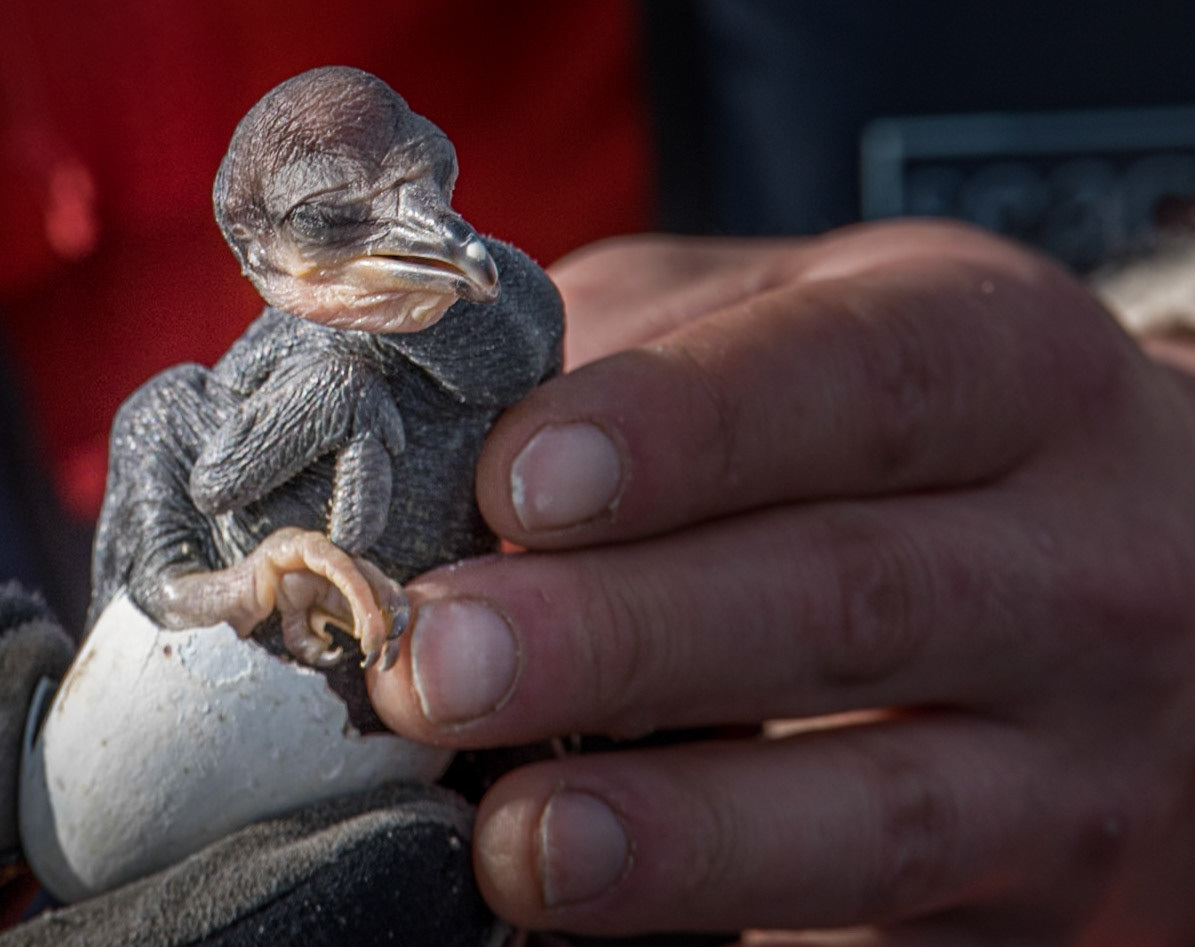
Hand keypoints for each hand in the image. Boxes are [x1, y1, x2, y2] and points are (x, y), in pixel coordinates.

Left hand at [368, 221, 1194, 943]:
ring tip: (516, 835)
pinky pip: (881, 922)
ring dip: (682, 831)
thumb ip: (658, 346)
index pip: (857, 382)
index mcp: (1011, 366)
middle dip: (627, 637)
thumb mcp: (824, 326)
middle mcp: (1075, 556)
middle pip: (851, 598)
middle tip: (442, 658)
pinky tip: (601, 908)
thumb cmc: (927, 426)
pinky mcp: (1039, 887)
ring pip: (884, 807)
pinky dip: (728, 918)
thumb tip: (456, 432)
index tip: (517, 480)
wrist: (1154, 564)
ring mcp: (1077, 746)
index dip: (683, 428)